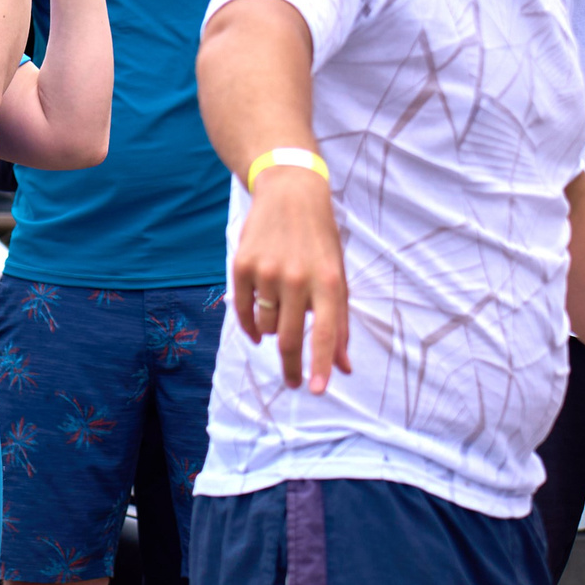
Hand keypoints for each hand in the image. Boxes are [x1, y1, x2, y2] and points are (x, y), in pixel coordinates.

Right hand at [231, 166, 349, 392]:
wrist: (290, 194)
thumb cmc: (320, 240)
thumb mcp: (337, 276)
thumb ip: (340, 323)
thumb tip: (343, 367)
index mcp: (327, 281)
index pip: (325, 332)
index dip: (320, 364)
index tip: (316, 390)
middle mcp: (297, 278)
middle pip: (288, 338)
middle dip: (292, 367)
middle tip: (294, 382)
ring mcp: (267, 272)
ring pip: (265, 327)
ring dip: (272, 331)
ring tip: (280, 311)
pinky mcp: (242, 266)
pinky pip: (244, 311)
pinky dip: (251, 325)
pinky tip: (257, 326)